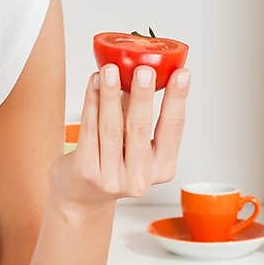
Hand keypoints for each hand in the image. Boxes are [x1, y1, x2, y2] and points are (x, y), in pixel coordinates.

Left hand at [48, 61, 189, 213]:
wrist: (81, 195)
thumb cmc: (112, 164)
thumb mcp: (136, 146)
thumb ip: (141, 115)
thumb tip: (146, 69)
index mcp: (162, 168)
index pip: (173, 128)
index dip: (177, 99)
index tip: (182, 73)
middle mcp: (139, 178)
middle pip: (140, 128)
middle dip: (142, 95)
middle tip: (144, 70)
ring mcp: (112, 178)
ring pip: (111, 127)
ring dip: (111, 93)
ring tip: (110, 69)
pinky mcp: (87, 171)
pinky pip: (90, 129)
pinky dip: (91, 102)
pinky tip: (93, 84)